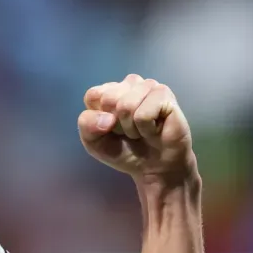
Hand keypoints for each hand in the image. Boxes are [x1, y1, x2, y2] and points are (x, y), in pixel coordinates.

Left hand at [78, 74, 195, 182]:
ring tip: (142, 131)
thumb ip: (87, 125)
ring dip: (132, 128)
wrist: (153, 168)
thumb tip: (107, 118)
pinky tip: (154, 130)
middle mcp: (129, 84)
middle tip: (130, 131)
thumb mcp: (94, 142)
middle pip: (108, 99)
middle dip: (117, 124)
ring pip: (126, 106)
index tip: (111, 129)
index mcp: (109, 90)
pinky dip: (146, 129)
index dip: (99, 119)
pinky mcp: (164, 94)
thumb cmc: (124, 151)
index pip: (93, 95)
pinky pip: (143, 114)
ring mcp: (148, 86)